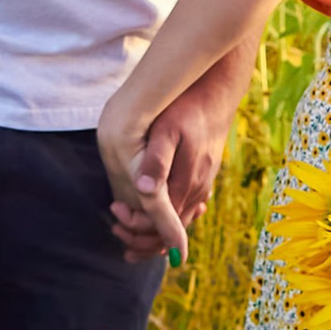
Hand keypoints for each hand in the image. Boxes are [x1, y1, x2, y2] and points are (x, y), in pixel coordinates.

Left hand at [100, 53, 244, 262]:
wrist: (216, 92)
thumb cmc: (187, 108)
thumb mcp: (167, 130)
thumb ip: (156, 161)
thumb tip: (143, 189)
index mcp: (187, 183)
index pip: (161, 224)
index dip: (135, 226)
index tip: (114, 211)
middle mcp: (198, 190)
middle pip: (170, 231)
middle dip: (142, 238)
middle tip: (116, 227)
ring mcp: (203, 184)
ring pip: (179, 221)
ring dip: (154, 232)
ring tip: (128, 227)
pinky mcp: (203, 176)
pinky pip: (186, 208)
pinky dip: (169, 219)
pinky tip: (154, 216)